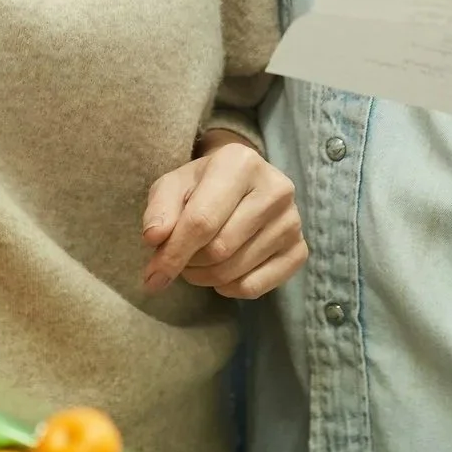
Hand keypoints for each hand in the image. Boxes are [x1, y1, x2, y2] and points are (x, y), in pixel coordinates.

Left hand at [140, 134, 306, 299]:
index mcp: (241, 162)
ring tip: (196, 262)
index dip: (173, 253)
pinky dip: (228, 288)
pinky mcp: (299, 249)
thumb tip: (154, 238)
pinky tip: (220, 273)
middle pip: (219, 249)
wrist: (240, 185)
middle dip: (188, 264)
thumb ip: (159, 209)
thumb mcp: (173, 186)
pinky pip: (255, 287)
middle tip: (177, 259)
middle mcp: (275, 188)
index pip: (202, 221)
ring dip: (204, 277)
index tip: (152, 276)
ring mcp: (292, 220)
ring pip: (235, 271)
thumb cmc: (201, 186)